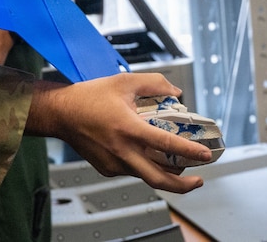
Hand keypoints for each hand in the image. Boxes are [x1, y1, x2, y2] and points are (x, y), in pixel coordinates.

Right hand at [26, 72, 208, 193]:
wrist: (61, 113)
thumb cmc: (89, 97)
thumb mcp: (125, 81)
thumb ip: (154, 84)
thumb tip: (176, 92)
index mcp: (128, 128)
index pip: (166, 145)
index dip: (189, 151)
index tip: (205, 155)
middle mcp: (122, 151)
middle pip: (158, 179)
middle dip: (183, 185)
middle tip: (199, 179)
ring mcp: (114, 163)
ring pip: (146, 175)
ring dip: (165, 172)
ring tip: (178, 164)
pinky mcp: (107, 169)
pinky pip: (132, 170)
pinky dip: (145, 165)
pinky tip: (148, 153)